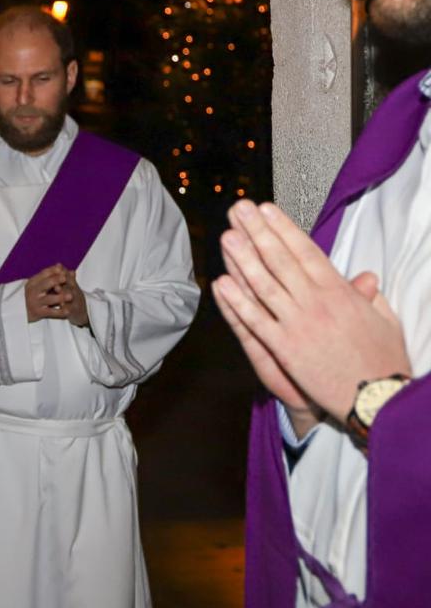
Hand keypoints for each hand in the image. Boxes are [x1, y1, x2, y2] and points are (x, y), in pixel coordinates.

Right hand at [25, 264, 85, 324]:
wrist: (22, 311)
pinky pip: (50, 312)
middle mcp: (33, 291)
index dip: (53, 271)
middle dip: (55, 280)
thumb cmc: (34, 295)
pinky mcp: (38, 313)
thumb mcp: (39, 284)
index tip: (62, 268)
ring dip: (60, 297)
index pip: (43, 274)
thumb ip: (50, 276)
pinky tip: (68, 311)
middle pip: (45, 284)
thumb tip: (60, 265)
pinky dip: (59, 312)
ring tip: (71, 296)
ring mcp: (35, 302)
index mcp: (33, 282)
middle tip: (65, 278)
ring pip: (49, 299)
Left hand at [215, 200, 411, 423]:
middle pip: (280, 260)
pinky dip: (237, 302)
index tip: (266, 210)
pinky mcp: (284, 349)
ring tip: (226, 235)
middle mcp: (317, 303)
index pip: (306, 252)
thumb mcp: (385, 321)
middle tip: (238, 209)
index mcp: (341, 292)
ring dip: (242, 259)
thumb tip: (366, 277)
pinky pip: (255, 321)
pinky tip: (221, 284)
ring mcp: (298, 324)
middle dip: (258, 232)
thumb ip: (370, 297)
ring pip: (264, 285)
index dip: (284, 229)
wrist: (378, 399)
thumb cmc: (384, 362)